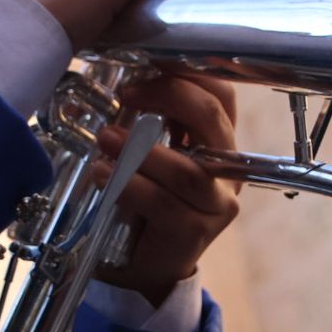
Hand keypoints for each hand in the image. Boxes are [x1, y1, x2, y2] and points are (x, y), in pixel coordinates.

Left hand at [93, 74, 241, 307]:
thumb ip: (149, 122)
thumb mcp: (152, 154)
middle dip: (167, 96)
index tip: (148, 66)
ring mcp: (216, 204)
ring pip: (187, 169)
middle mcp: (228, 169)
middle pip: (211, 119)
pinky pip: (162, 202)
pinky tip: (103, 175)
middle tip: (127, 95)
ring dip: (140, 150)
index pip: (223, 95)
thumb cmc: (146, 202)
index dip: (188, 74)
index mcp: (221, 142)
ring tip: (105, 138)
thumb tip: (120, 81)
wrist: (146, 266)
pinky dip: (128, 185)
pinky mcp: (194, 232)